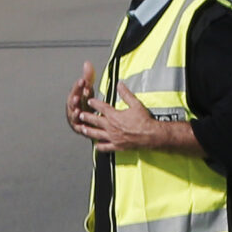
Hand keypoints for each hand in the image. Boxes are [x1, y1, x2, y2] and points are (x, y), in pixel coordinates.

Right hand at [64, 61, 97, 138]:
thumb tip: (87, 63)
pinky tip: (83, 126)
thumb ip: (88, 77)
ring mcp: (74, 118)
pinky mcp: (79, 128)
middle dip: (74, 99)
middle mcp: (72, 107)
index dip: (78, 86)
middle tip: (77, 96)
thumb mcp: (87, 89)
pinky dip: (81, 127)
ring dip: (75, 113)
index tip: (82, 81)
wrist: (86, 117)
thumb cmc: (86, 102)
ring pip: (74, 115)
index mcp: (74, 97)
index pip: (75, 89)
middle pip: (72, 103)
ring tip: (78, 111)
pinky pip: (79, 127)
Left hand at [75, 81, 198, 155]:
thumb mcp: (135, 104)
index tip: (89, 101)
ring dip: (88, 131)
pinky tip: (96, 145)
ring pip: (96, 134)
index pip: (101, 107)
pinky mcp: (116, 146)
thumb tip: (120, 84)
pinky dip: (99, 146)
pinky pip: (105, 147)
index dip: (94, 103)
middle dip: (87, 117)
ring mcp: (112, 137)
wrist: (150, 135)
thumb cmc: (143, 120)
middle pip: (95, 121)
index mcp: (114, 116)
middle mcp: (110, 127)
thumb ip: (126, 94)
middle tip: (80, 115)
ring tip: (82, 129)